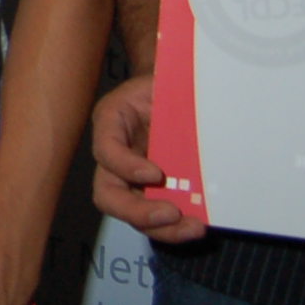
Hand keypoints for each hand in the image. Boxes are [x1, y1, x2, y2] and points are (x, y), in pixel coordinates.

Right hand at [90, 75, 203, 242]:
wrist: (176, 89)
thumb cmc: (167, 81)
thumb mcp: (162, 76)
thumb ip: (169, 86)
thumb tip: (197, 93)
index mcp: (112, 123)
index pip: (106, 150)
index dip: (126, 166)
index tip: (156, 173)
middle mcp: (116, 156)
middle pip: (108, 195)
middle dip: (137, 212)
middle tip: (170, 214)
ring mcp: (134, 178)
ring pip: (132, 214)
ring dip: (161, 228)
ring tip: (193, 228)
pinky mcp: (155, 191)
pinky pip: (158, 216)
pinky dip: (175, 227)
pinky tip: (198, 225)